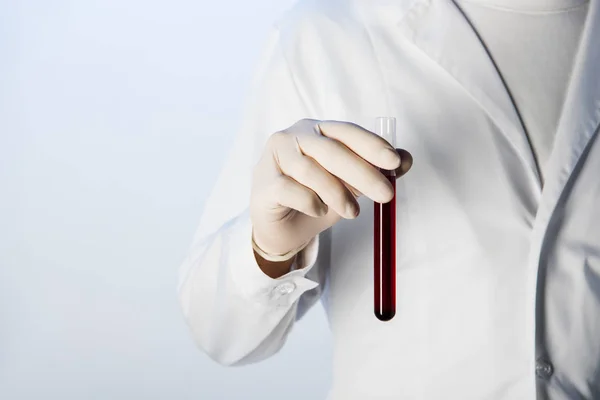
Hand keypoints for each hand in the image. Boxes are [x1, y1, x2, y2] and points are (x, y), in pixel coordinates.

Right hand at [250, 119, 412, 270]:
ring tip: (353, 213)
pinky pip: (290, 189)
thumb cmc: (314, 200)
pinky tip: (319, 211)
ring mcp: (274, 158)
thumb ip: (373, 170)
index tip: (395, 162)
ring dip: (337, 193)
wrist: (279, 229)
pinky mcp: (264, 184)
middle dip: (363, 173)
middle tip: (386, 194)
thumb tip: (406, 159)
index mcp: (316, 131)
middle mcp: (293, 137)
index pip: (346, 132)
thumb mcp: (348, 186)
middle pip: (331, 150)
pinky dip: (310, 201)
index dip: (372, 145)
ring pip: (310, 170)